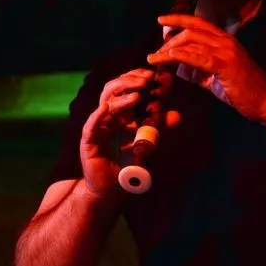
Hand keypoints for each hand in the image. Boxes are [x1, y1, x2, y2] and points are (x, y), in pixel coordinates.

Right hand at [80, 68, 180, 198]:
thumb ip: (159, 129)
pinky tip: (106, 108)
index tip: (152, 75)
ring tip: (138, 95)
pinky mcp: (88, 141)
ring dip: (121, 97)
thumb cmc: (128, 166)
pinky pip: (91, 126)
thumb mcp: (148, 145)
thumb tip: (176, 115)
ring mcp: (97, 127)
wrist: (111, 190)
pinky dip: (98, 115)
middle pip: (113, 89)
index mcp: (120, 114)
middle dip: (129, 81)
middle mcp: (107, 117)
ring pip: (105, 103)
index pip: (125, 88)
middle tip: (146, 79)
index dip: (136, 78)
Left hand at [146, 14, 265, 122]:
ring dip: (169, 49)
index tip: (161, 21)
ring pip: (192, 42)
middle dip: (169, 38)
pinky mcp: (226, 66)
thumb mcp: (215, 78)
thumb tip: (177, 66)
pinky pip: (200, 58)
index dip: (179, 19)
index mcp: (225, 41)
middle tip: (155, 51)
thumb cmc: (242, 91)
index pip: (199, 23)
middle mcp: (226, 41)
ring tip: (154, 57)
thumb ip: (198, 70)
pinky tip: (169, 57)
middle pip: (191, 30)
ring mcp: (227, 52)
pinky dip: (182, 56)